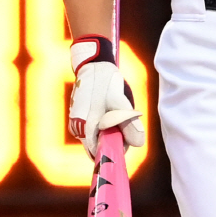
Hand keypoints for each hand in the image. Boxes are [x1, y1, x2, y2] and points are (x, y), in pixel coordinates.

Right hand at [69, 36, 143, 159]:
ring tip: (114, 109)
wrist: (93, 64)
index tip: (126, 135)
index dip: (116, 147)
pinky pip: (92, 127)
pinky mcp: (77, 116)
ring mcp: (76, 123)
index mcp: (85, 129)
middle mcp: (77, 129)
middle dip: (112, 136)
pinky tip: (107, 107)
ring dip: (107, 128)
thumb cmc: (106, 82)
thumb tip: (139, 143)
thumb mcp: (119, 101)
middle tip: (123, 119)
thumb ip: (128, 123)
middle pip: (99, 144)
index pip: (101, 152)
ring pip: (96, 135)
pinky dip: (102, 122)